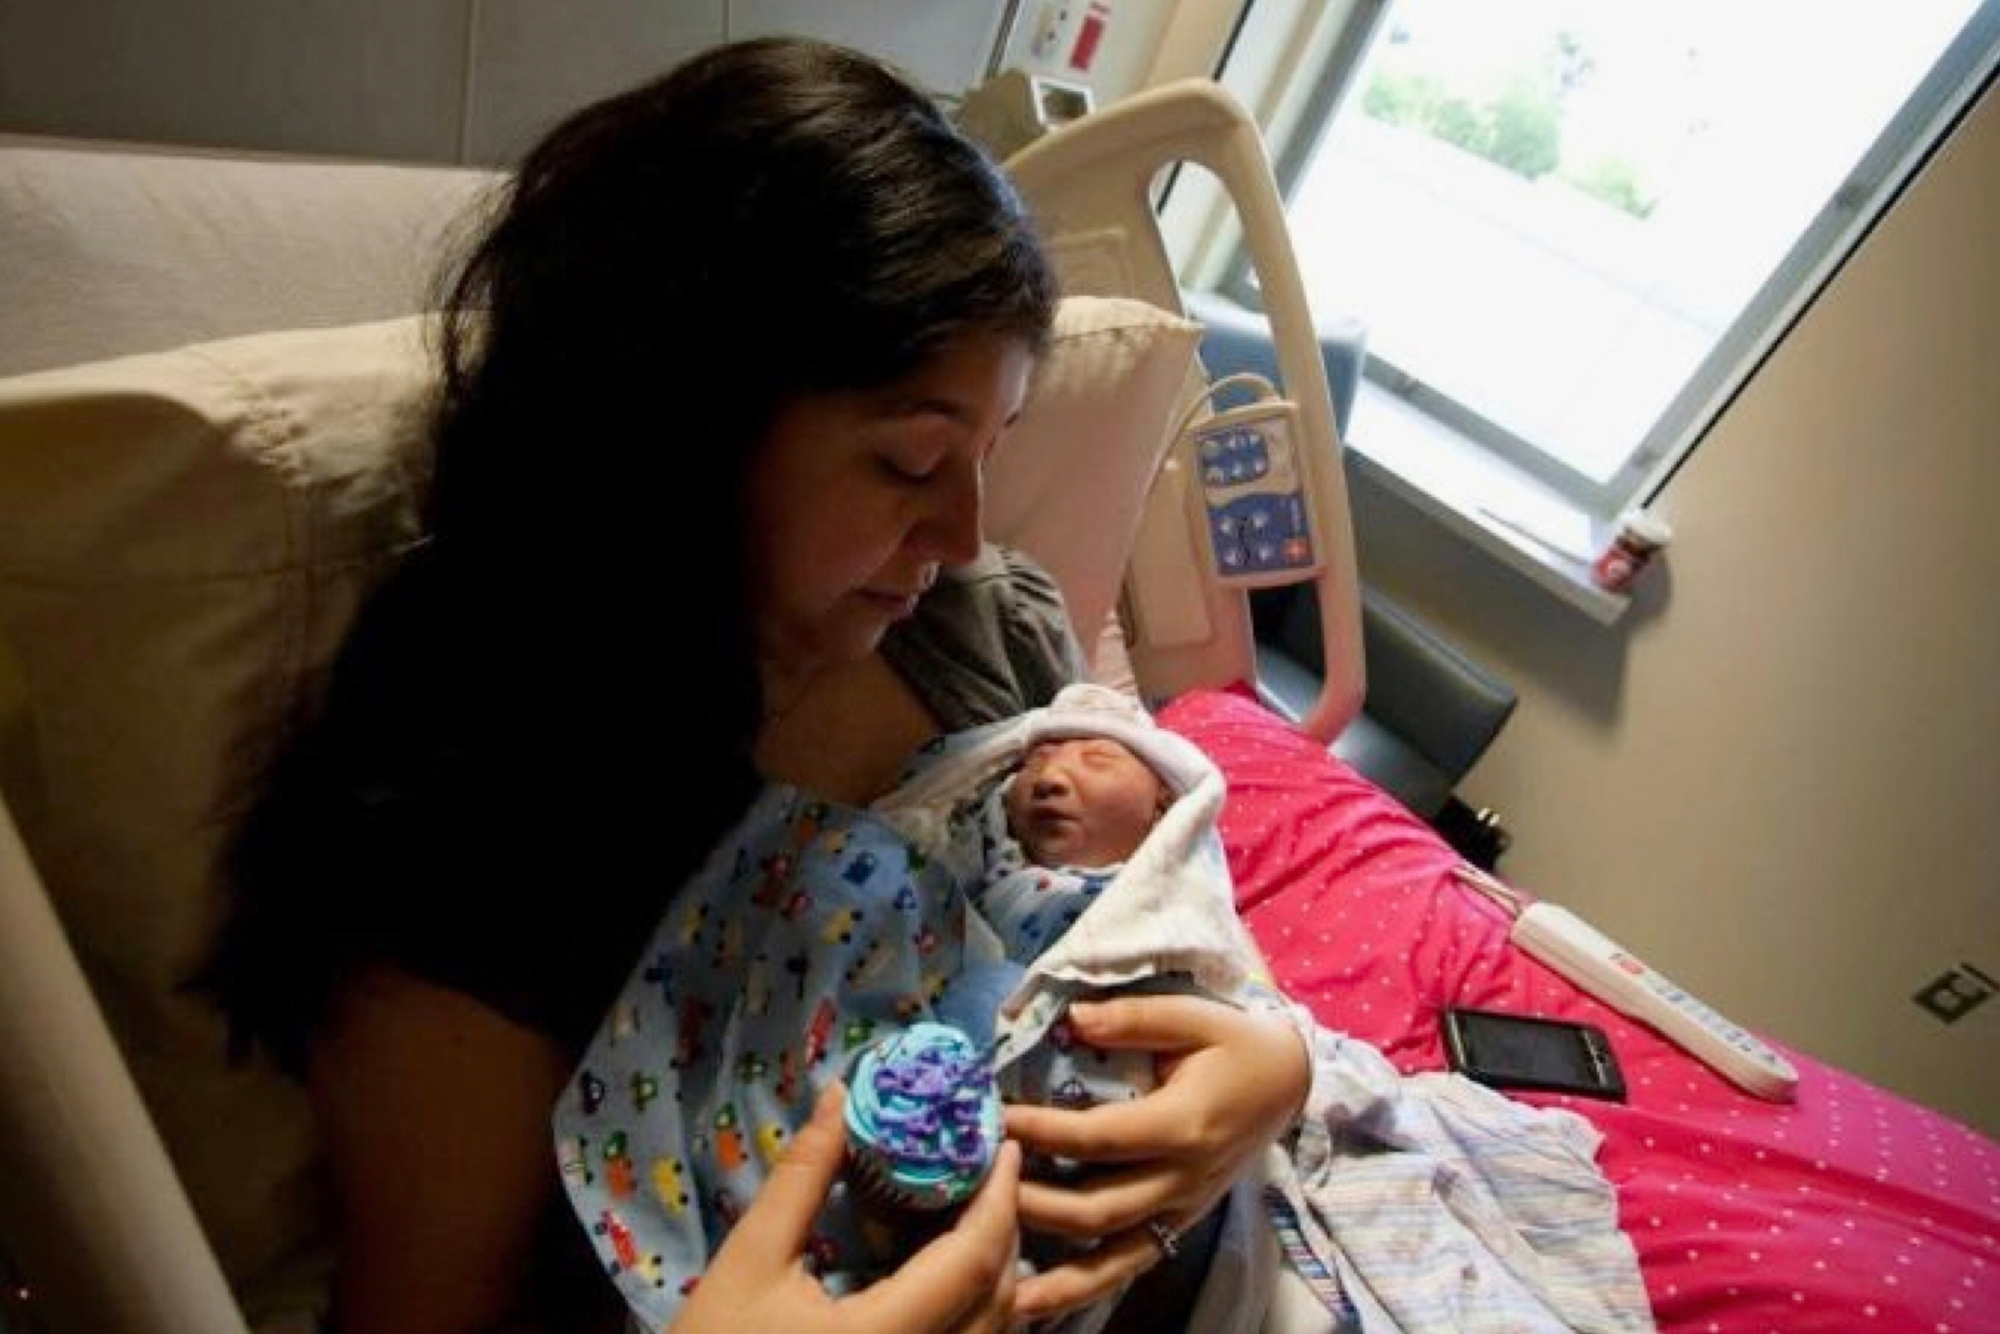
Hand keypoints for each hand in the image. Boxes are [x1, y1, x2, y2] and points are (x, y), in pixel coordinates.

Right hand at [672, 1083, 1022, 1333]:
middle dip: (1003, 1227)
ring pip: (993, 1331)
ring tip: (976, 1211)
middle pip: (997, 1298)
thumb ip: (803, 1177)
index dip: (998, 1199)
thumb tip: (841, 1096)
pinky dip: (976, 1307)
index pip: (970, 1263)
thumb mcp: (751, 1259)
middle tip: (991, 1168)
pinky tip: (951, 1271)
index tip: (1006, 1146)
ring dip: (995, 1270)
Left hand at [1001, 994, 1308, 1322]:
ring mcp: (1181, 1210)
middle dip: (1028, 1199)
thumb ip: (1132, 1017)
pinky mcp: (1178, 1225)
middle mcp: (1182, 1179)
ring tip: (988, 1258)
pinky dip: (1081, 1288)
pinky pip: (1127, 1266)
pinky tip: (1034, 1301)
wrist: (1289, 1084)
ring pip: (1107, 1255)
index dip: (1042, 1133)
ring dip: (1046, 1259)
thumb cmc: (1237, 1044)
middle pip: (1094, 1209)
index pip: (1098, 1139)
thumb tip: (1070, 1018)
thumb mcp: (1195, 1015)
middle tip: (976, 1181)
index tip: (995, 1119)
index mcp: (1184, 1125)